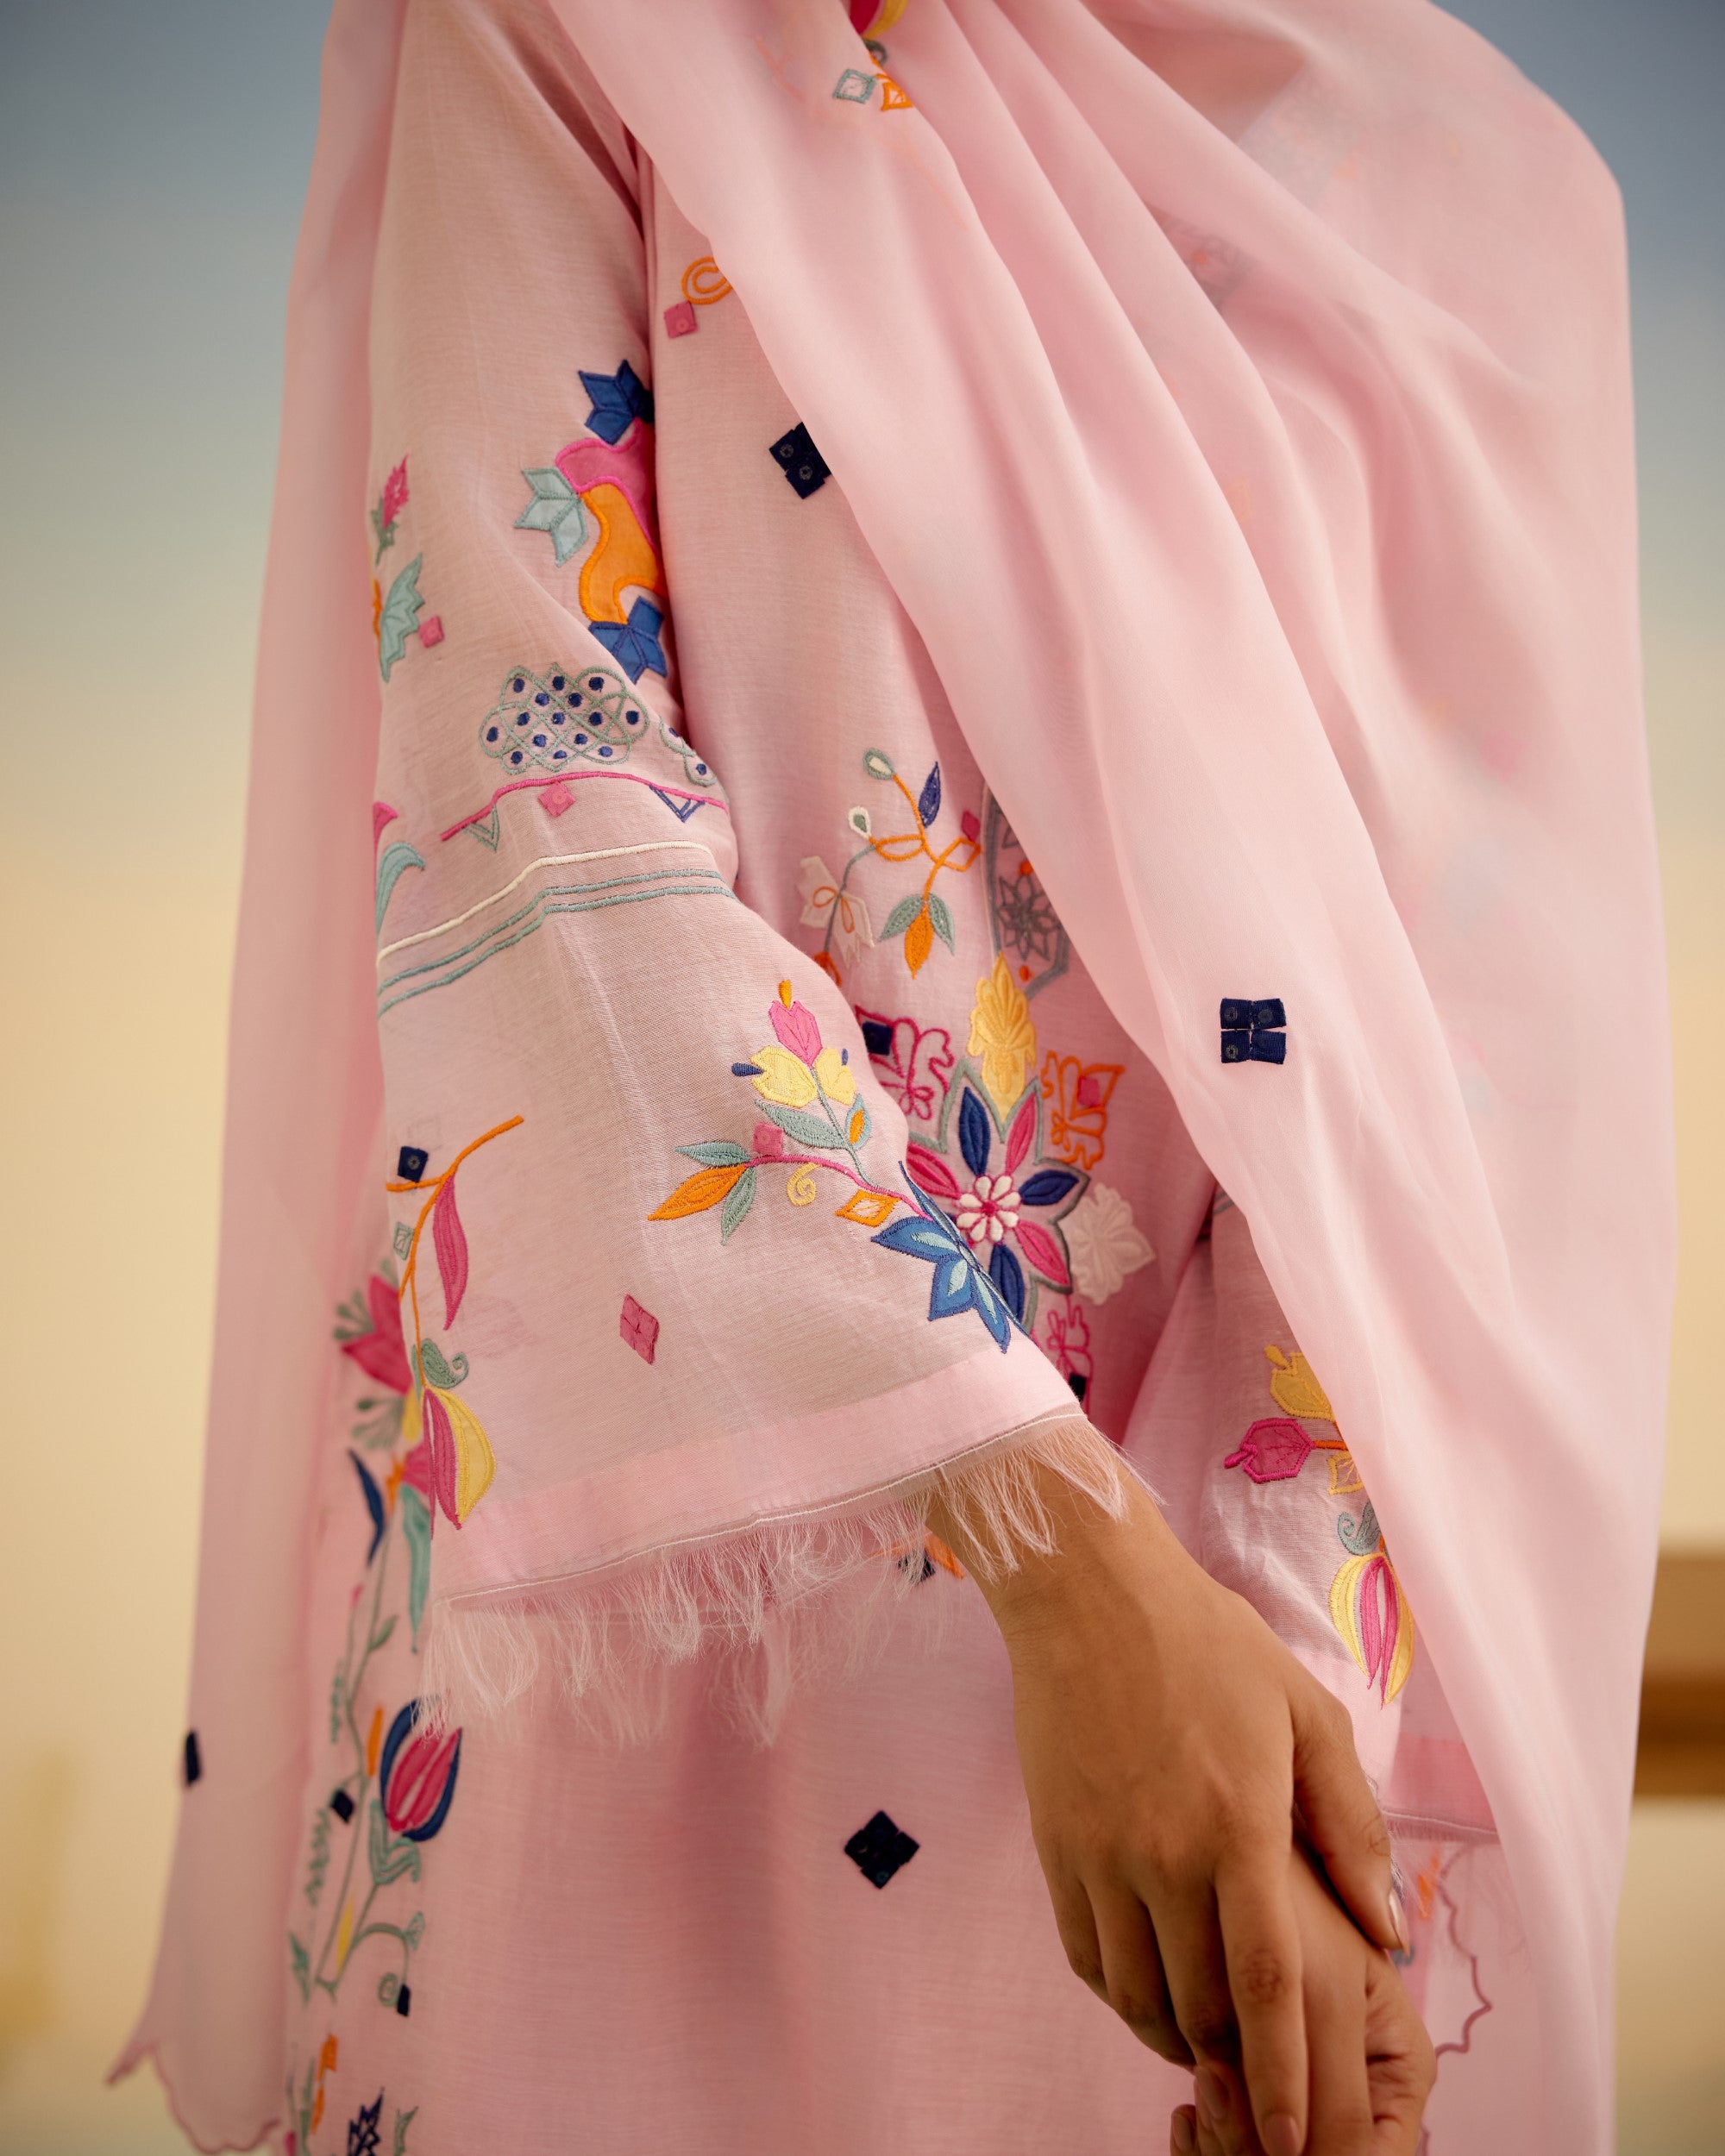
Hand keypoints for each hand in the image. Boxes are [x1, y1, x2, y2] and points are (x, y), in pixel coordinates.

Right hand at [929, 1442, 1412, 2155]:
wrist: (1087, 1592)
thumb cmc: (1208, 1643)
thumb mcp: (1303, 1712)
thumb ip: (1349, 1822)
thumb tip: (1384, 1923)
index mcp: (1239, 1825)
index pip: (1266, 1987)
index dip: (1285, 2074)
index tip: (1296, 2140)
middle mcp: (1165, 1854)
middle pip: (1199, 2007)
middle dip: (1235, 2069)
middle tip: (1259, 2093)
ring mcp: (1101, 1853)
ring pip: (1135, 1993)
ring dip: (1173, 2038)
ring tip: (1204, 2046)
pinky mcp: (1055, 1845)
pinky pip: (1084, 1953)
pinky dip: (1117, 1993)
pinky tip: (1144, 1992)